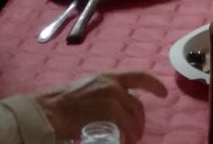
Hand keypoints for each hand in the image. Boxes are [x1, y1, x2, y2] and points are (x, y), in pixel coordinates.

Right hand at [34, 70, 167, 143]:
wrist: (48, 110)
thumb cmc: (59, 102)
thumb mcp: (85, 90)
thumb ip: (99, 94)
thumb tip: (108, 106)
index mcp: (107, 76)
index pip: (138, 76)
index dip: (154, 84)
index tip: (164, 93)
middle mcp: (112, 84)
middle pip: (137, 104)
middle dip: (140, 120)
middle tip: (137, 132)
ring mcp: (112, 97)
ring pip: (134, 116)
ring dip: (135, 130)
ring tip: (131, 140)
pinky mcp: (109, 110)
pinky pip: (127, 125)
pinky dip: (129, 135)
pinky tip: (125, 141)